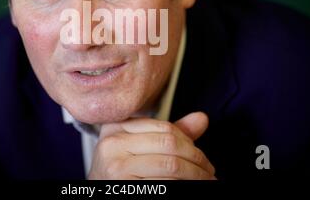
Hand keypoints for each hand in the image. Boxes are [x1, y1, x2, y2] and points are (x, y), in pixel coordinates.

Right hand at [88, 112, 215, 179]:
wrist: (101, 194)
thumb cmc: (120, 173)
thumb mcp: (139, 148)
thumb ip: (168, 134)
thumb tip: (202, 118)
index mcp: (116, 127)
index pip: (165, 128)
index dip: (189, 142)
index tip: (199, 155)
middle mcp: (112, 144)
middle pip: (170, 144)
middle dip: (197, 158)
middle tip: (208, 170)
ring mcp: (116, 166)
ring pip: (171, 164)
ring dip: (196, 174)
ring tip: (206, 180)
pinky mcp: (124, 186)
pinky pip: (165, 183)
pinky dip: (183, 185)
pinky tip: (190, 186)